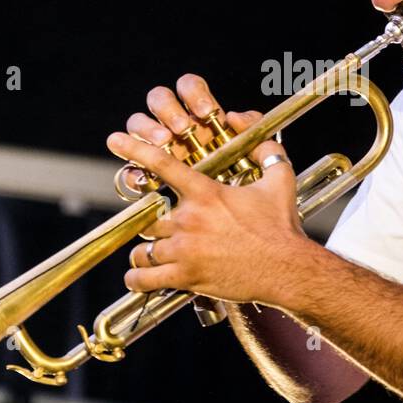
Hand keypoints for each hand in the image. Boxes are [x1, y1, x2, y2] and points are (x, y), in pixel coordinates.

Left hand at [107, 75, 312, 306]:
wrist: (288, 269)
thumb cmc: (282, 226)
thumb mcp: (279, 179)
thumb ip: (264, 150)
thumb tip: (247, 124)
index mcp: (206, 193)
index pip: (162, 165)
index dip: (135, 149)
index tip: (114, 141)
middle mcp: (189, 219)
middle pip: (149, 217)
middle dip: (154, 223)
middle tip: (164, 229)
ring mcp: (185, 249)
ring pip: (144, 248)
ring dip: (146, 251)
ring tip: (154, 254)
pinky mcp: (186, 277)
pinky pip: (145, 278)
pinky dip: (137, 278)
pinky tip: (137, 278)